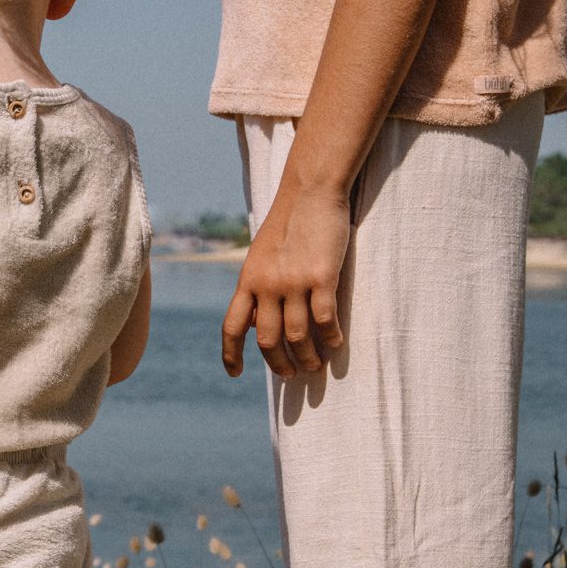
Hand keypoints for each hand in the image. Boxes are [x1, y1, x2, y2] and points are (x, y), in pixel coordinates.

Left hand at [221, 189, 349, 379]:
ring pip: (298, 335)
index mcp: (247, 281)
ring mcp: (293, 282)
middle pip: (268, 340)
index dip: (231, 354)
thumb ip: (257, 286)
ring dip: (308, 356)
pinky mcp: (322, 276)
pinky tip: (336, 343)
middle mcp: (266, 286)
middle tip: (291, 375)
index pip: (232, 327)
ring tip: (315, 365)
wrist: (308, 193)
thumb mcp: (260, 257)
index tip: (235, 374)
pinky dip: (330, 337)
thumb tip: (258, 320)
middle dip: (279, 363)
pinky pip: (325, 319)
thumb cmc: (287, 224)